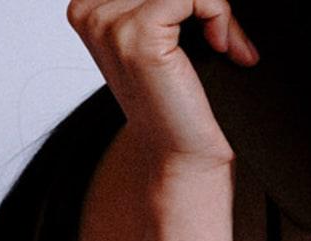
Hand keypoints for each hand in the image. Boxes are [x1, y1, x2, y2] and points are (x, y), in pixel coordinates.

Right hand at [67, 0, 259, 171]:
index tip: (203, 24)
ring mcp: (110, 25)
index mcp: (88, 10)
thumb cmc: (177, 104)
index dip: (184, 0)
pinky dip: (218, 12)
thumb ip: (168, 6)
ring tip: (222, 43)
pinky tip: (221, 46)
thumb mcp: (164, 38)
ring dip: (214, 6)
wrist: (185, 155)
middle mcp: (90, 13)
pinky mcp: (138, 34)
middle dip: (200, 1)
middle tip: (221, 35)